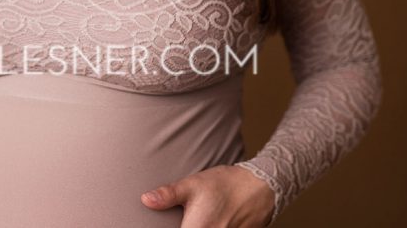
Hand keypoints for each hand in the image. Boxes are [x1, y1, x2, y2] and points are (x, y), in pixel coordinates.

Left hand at [140, 164, 274, 227]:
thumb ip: (168, 195)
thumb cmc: (225, 184)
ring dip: (197, 227)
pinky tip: (209, 221)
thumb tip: (146, 200)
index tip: (162, 224)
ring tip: (196, 218)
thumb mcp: (193, 184)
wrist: (260, 187)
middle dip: (185, 226)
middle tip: (184, 218)